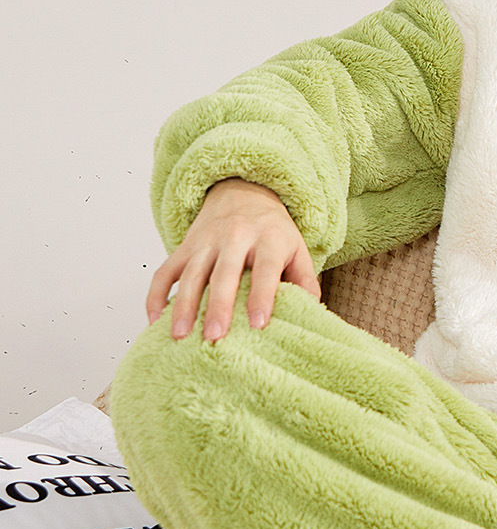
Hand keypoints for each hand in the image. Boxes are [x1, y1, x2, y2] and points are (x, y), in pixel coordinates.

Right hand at [146, 178, 319, 340]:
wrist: (244, 192)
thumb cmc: (273, 231)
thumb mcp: (297, 248)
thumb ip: (304, 278)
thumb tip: (310, 310)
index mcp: (268, 239)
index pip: (266, 269)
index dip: (262, 296)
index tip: (258, 324)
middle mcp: (235, 238)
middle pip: (224, 274)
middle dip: (218, 306)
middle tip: (214, 337)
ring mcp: (206, 242)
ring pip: (191, 274)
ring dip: (182, 305)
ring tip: (179, 335)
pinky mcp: (184, 247)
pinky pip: (164, 271)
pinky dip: (155, 295)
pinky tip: (154, 320)